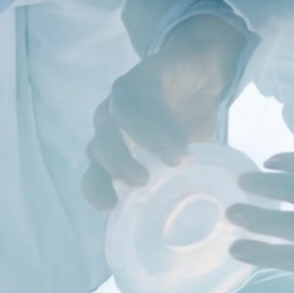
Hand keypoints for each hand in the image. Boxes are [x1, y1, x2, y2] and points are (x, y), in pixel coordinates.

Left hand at [79, 4, 256, 210]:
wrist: (201, 75)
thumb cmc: (185, 125)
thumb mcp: (180, 158)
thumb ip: (175, 182)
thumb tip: (189, 218)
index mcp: (113, 149)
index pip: (92, 171)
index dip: (95, 189)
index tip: (109, 207)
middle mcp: (111, 124)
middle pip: (97, 146)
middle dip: (115, 165)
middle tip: (141, 181)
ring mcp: (124, 97)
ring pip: (114, 117)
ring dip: (141, 140)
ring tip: (172, 159)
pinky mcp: (143, 74)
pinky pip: (141, 94)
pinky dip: (159, 119)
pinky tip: (181, 138)